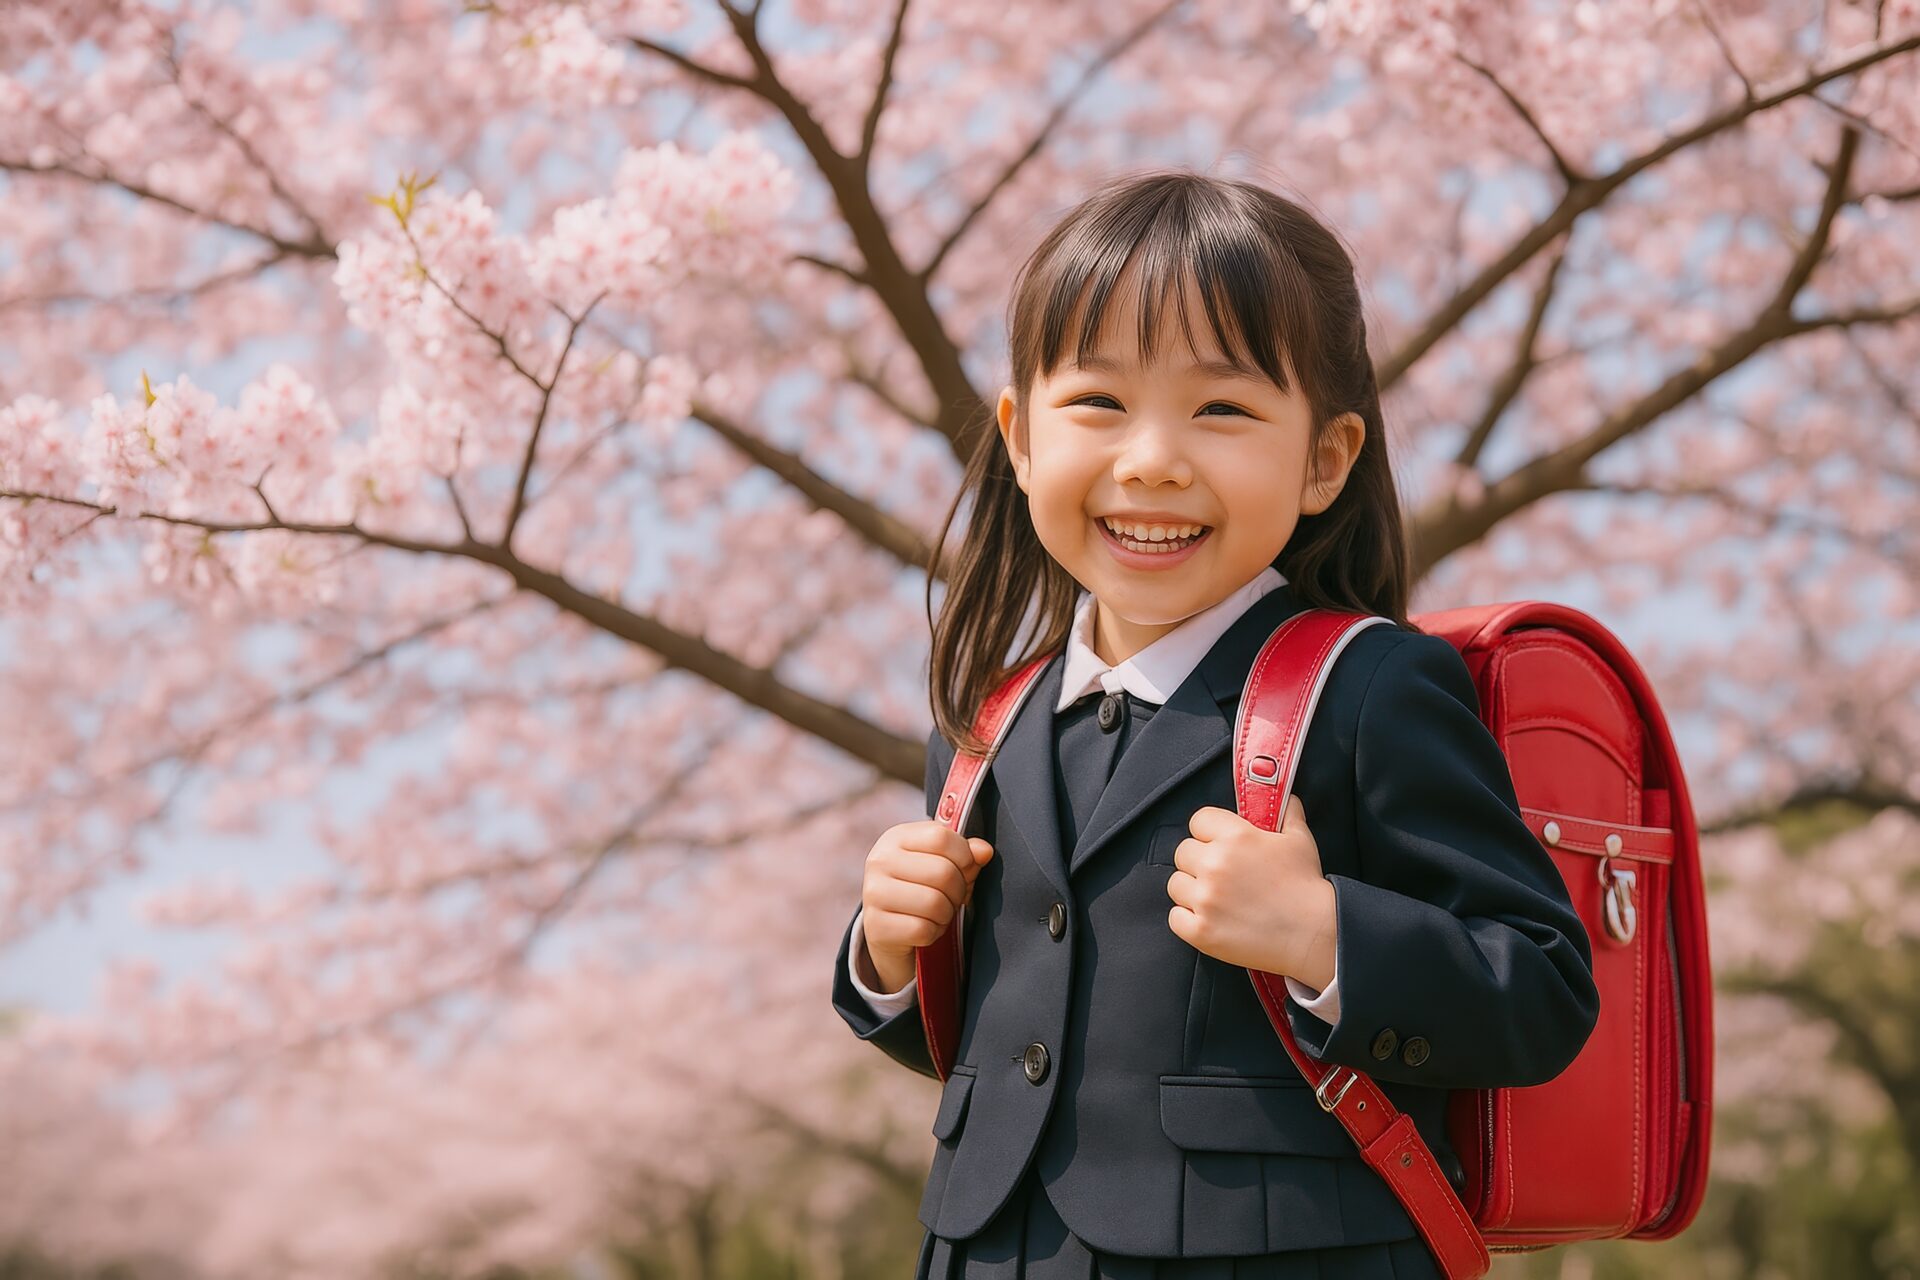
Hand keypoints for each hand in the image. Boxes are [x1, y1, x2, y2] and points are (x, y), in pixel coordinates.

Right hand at [860, 820, 994, 992]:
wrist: (887, 930)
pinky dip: (933, 933)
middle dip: (958, 890)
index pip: (941, 837)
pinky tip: (925, 928)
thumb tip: (984, 851)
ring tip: (938, 913)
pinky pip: (923, 930)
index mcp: (896, 838)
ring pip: (935, 903)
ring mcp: (874, 894)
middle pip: (943, 872)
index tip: (964, 869)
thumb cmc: (920, 889)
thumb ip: (965, 853)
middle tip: (952, 897)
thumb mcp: (941, 863)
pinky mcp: (876, 926)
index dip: (964, 856)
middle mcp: (880, 861)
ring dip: (946, 913)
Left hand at [1164, 796, 1336, 987]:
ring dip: (1192, 890)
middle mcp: (1215, 864)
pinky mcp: (1201, 931)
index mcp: (1236, 837)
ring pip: (1176, 884)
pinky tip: (1211, 918)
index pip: (1198, 820)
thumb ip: (1287, 812)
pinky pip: (1175, 917)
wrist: (1314, 934)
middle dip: (1199, 861)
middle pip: (1183, 852)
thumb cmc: (1306, 887)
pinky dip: (1188, 919)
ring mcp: (1205, 899)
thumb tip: (1283, 797)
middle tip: (1221, 874)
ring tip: (1218, 898)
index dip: (1209, 831)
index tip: (1218, 842)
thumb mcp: (1299, 839)